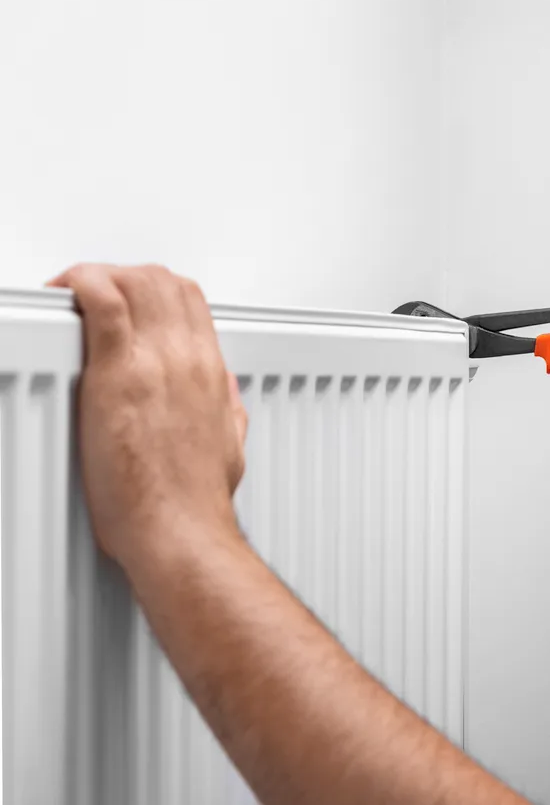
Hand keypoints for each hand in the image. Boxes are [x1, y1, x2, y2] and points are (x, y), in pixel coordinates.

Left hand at [48, 264, 247, 570]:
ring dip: (101, 275)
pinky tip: (65, 293)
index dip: (154, 290)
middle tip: (95, 296)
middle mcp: (188, 359)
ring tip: (74, 295)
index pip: (189, 300)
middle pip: (161, 280)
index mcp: (210, 373)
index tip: (128, 301)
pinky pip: (102, 301)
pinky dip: (81, 284)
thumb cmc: (192, 502)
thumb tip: (224, 394)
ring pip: (136, 279)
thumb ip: (227, 410)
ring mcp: (155, 362)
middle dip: (124, 276)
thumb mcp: (229, 446)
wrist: (179, 530)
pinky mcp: (118, 374)